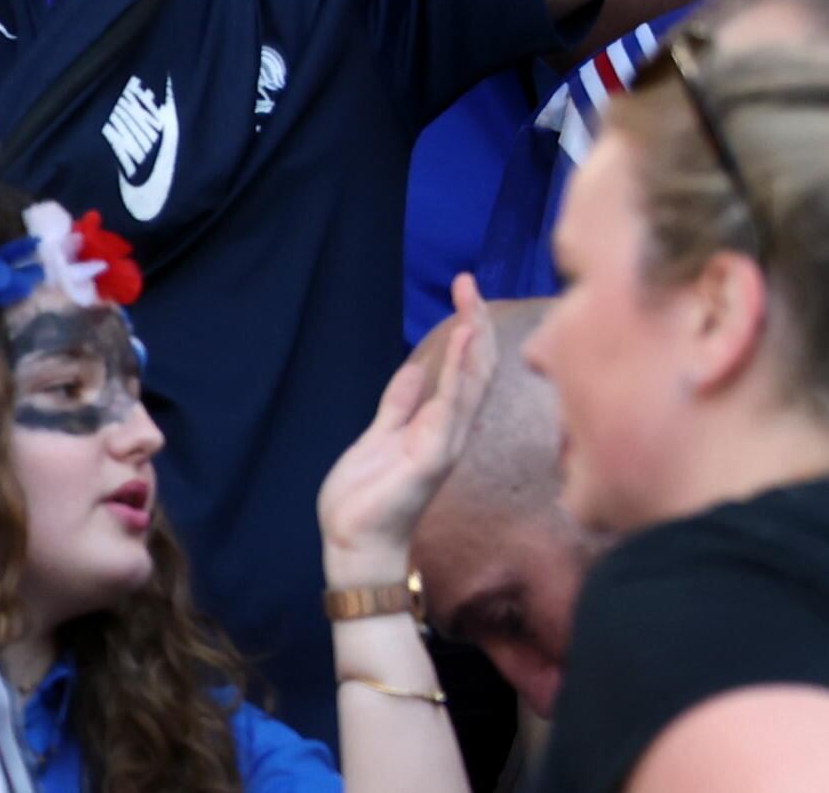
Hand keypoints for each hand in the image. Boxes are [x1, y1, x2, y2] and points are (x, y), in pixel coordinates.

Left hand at [320, 281, 493, 583]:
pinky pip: (452, 405)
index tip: (464, 292)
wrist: (352, 544)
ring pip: (471, 381)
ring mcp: (445, 442)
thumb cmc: (364, 499)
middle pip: (476, 368)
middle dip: (475, 324)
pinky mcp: (433, 455)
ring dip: (473, 339)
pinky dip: (461, 371)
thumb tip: (416, 369)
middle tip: (469, 284)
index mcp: (438, 424)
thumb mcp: (378, 438)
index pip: (465, 369)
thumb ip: (399, 405)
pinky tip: (464, 342)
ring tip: (472, 302)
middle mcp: (450, 429)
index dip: (468, 329)